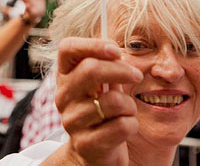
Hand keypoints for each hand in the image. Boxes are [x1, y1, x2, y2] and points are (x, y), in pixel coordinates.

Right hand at [55, 37, 142, 165]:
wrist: (92, 154)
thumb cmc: (100, 112)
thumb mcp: (100, 86)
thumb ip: (107, 67)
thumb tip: (117, 50)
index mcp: (64, 76)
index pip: (67, 48)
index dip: (93, 44)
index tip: (116, 50)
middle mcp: (63, 96)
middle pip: (90, 69)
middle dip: (121, 70)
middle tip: (136, 74)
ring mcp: (71, 121)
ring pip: (112, 101)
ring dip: (129, 104)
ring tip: (126, 110)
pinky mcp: (85, 144)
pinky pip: (121, 126)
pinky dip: (131, 124)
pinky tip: (124, 127)